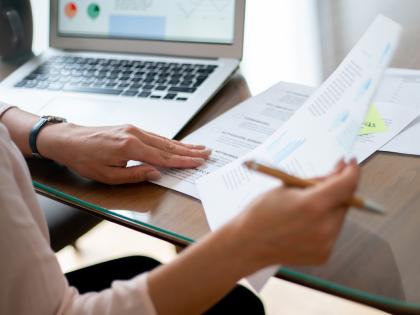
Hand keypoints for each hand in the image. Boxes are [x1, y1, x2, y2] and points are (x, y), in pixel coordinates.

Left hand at [37, 123, 210, 183]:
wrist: (68, 140)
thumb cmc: (85, 160)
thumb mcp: (108, 175)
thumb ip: (135, 174)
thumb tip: (157, 173)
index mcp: (131, 147)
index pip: (164, 157)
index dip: (183, 161)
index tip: (199, 162)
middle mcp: (136, 134)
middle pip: (168, 145)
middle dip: (189, 150)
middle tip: (207, 153)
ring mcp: (134, 129)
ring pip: (164, 139)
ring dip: (182, 145)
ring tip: (198, 148)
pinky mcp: (131, 128)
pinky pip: (155, 136)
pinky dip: (169, 141)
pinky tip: (177, 144)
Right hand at [233, 160, 359, 267]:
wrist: (246, 243)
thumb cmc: (262, 211)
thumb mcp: (287, 187)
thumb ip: (318, 180)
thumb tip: (340, 170)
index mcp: (312, 204)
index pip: (347, 184)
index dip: (352, 171)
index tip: (351, 163)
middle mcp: (323, 226)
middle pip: (346, 201)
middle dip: (337, 190)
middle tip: (321, 185)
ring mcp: (325, 243)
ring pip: (339, 217)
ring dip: (330, 208)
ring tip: (304, 210)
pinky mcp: (324, 255)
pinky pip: (332, 233)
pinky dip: (323, 225)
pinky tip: (303, 224)